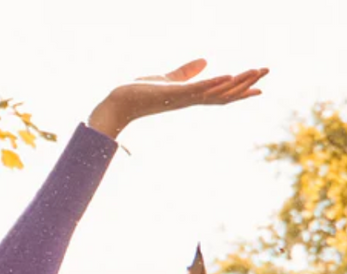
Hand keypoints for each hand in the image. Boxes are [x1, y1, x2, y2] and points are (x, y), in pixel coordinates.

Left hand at [88, 59, 267, 138]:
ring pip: (217, 91)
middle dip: (246, 84)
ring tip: (257, 70)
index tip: (260, 88)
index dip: (240, 91)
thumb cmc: (141, 93)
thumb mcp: (169, 79)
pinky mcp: (174, 94)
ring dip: (238, 82)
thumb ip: (187, 71)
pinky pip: (198, 89)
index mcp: (191, 96)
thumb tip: (204, 60)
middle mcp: (190, 100)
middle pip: (225, 94)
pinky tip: (229, 74)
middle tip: (266, 73)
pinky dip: (214, 82)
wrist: (119, 102)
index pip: (221, 94)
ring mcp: (183, 98)